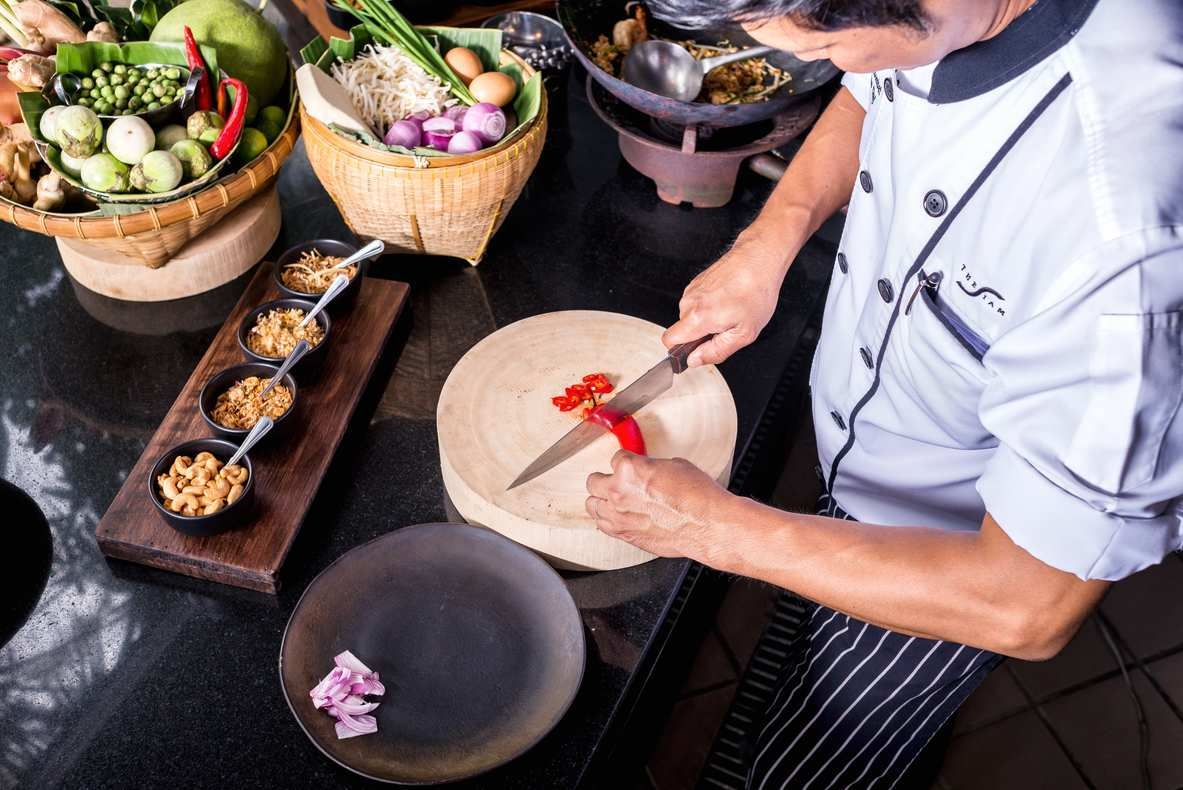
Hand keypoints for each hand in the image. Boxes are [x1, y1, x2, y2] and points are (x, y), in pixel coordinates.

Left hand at [586, 451, 731, 560]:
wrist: (708, 525)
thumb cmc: (697, 497)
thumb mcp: (675, 465)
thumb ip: (651, 466)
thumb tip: (647, 469)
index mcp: (629, 469)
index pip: (615, 458)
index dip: (626, 462)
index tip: (630, 466)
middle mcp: (618, 491)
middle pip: (594, 481)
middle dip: (605, 480)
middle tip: (614, 481)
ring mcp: (618, 515)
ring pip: (592, 505)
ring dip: (601, 500)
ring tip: (611, 500)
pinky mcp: (624, 534)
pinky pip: (601, 525)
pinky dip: (606, 520)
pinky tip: (615, 516)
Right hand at [662, 233, 792, 366]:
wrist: (759, 258)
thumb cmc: (756, 291)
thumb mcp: (744, 333)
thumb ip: (716, 352)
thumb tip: (695, 360)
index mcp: (697, 317)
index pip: (669, 341)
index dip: (681, 350)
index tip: (697, 349)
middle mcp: (689, 302)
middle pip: (682, 329)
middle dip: (700, 334)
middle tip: (727, 327)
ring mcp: (692, 289)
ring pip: (690, 316)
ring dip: (707, 319)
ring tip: (731, 310)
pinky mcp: (697, 281)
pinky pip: (697, 303)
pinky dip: (710, 305)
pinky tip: (728, 299)